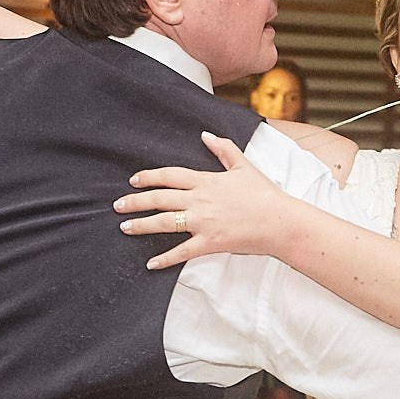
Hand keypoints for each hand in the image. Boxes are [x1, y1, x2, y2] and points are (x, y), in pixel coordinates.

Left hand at [115, 133, 291, 267]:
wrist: (281, 221)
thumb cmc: (265, 195)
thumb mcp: (244, 166)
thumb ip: (223, 149)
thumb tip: (206, 134)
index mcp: (207, 181)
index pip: (169, 175)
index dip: (148, 177)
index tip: (134, 180)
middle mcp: (200, 200)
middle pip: (160, 198)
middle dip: (135, 201)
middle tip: (118, 205)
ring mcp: (203, 223)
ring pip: (164, 223)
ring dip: (142, 225)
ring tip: (125, 227)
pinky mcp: (210, 243)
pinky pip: (182, 252)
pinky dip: (165, 259)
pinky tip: (151, 263)